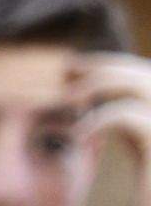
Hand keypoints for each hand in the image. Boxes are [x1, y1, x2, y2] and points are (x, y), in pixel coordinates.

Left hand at [73, 54, 150, 205]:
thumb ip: (124, 114)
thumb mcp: (137, 142)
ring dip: (98, 85)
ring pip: (137, 85)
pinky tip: (79, 136)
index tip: (71, 67)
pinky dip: (99, 120)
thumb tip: (90, 88)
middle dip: (99, 68)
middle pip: (140, 72)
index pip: (141, 71)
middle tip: (64, 72)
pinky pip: (128, 116)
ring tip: (69, 98)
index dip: (107, 63)